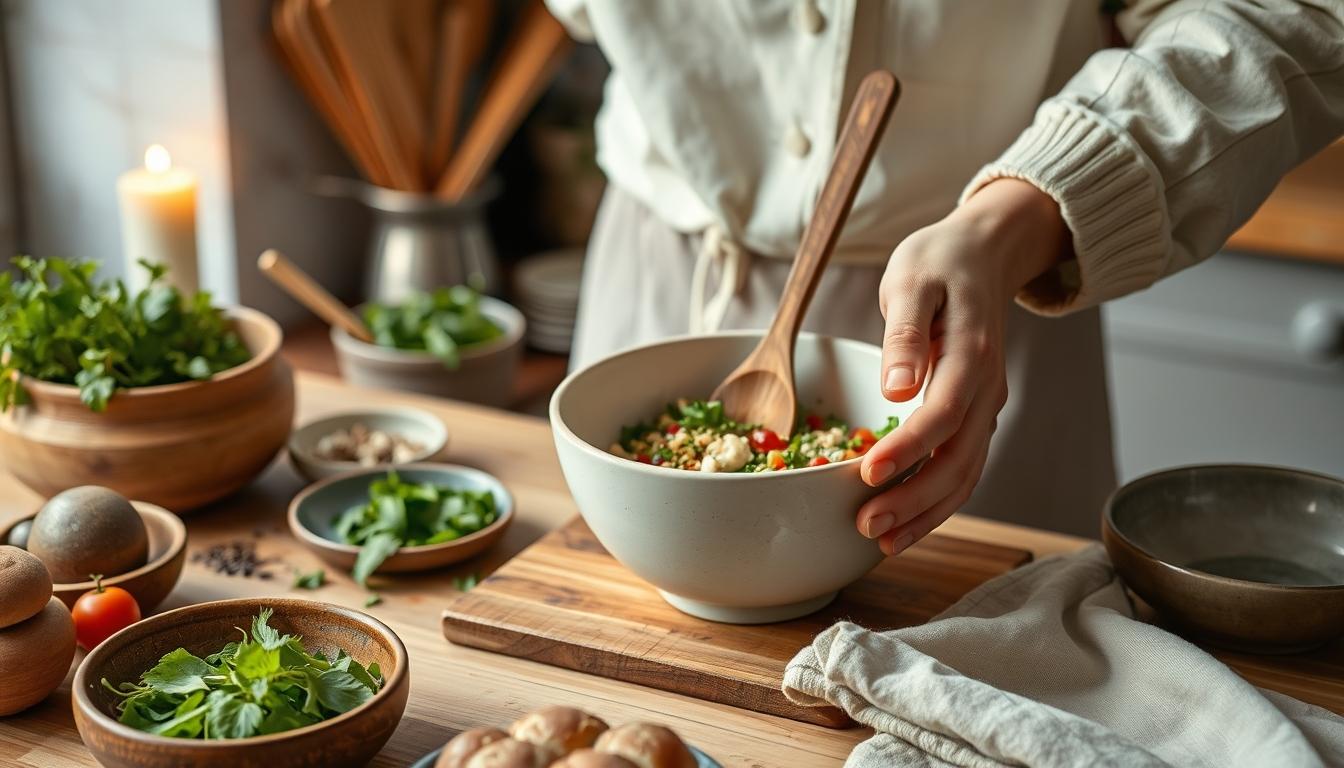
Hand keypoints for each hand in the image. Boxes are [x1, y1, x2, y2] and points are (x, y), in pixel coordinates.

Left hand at [856, 179, 1069, 554]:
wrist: (983, 252)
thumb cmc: (940, 261)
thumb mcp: (913, 280)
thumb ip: (905, 334)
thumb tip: (896, 388)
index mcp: (973, 353)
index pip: (944, 413)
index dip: (908, 449)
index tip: (868, 473)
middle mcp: (987, 388)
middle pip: (959, 458)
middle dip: (914, 499)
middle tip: (867, 525)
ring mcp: (985, 406)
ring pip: (965, 473)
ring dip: (926, 512)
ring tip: (881, 540)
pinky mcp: (974, 415)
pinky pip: (961, 468)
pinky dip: (936, 502)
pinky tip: (903, 524)